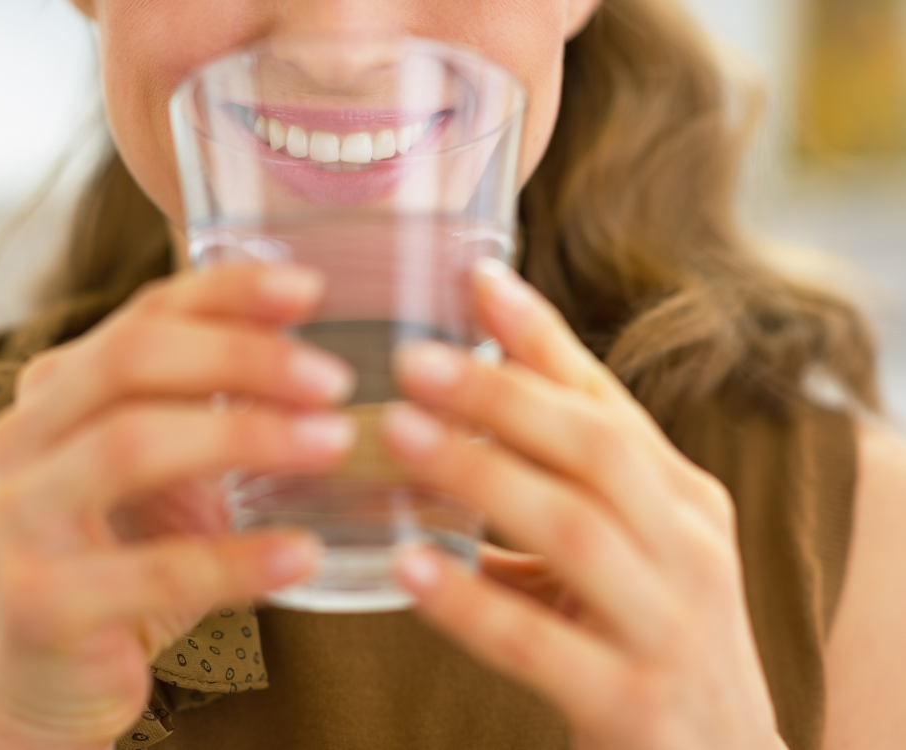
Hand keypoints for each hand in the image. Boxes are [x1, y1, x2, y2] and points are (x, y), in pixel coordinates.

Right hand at [0, 264, 355, 749]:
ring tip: (332, 444)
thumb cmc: (122, 555)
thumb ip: (208, 407)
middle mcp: (23, 437)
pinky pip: (154, 570)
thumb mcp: (164, 470)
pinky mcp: (40, 603)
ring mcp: (20, 518)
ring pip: (132, 444)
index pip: (143, 314)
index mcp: (56, 390)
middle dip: (243, 357)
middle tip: (334, 381)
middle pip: (131, 359)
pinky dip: (238, 560)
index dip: (227, 292)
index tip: (312, 289)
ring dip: (245, 436)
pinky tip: (302, 556)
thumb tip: (312, 354)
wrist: (49, 677)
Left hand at [383, 259, 783, 749]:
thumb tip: (459, 411)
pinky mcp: (633, 703)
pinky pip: (537, 642)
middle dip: (503, 396)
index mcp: (681, 498)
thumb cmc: (655, 634)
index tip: (476, 278)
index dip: (541, 337)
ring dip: (479, 474)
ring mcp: (669, 626)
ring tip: (398, 434)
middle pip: (595, 448)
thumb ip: (561, 483)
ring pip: (572, 528)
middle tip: (415, 359)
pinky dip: (468, 599)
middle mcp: (689, 547)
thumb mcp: (627, 546)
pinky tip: (407, 566)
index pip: (607, 401)